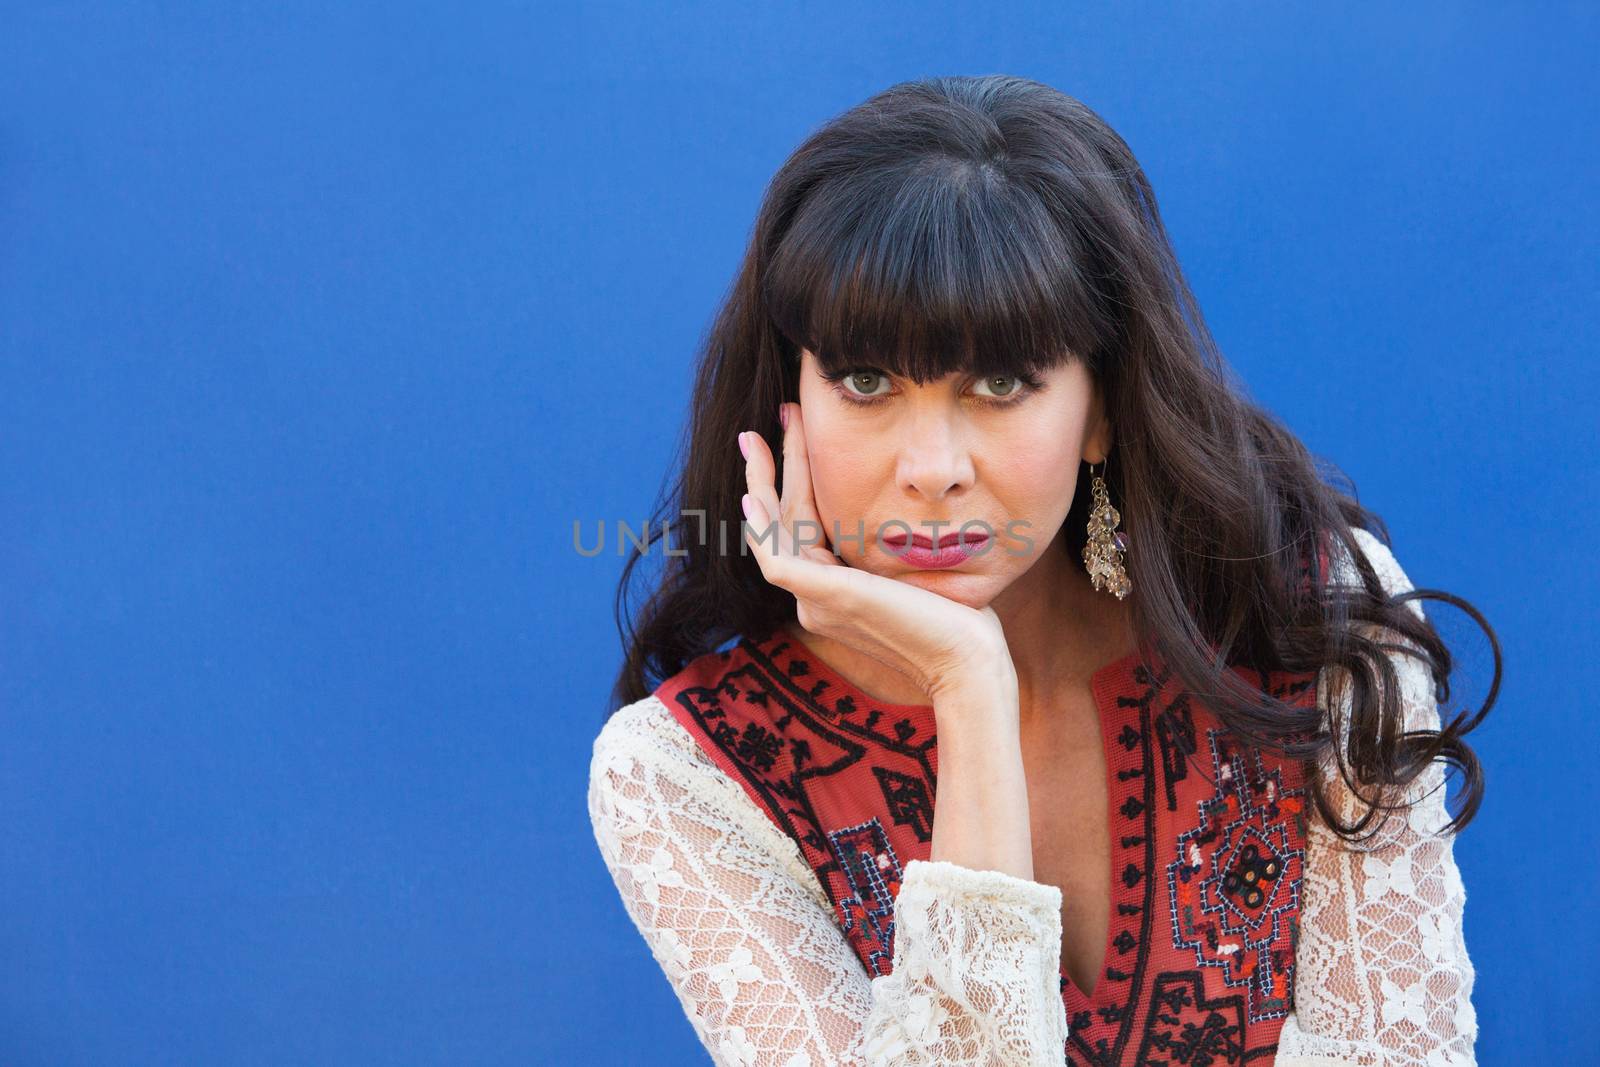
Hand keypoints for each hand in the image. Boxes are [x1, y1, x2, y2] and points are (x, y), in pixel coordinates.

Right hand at [738, 402, 1013, 704]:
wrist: (966, 663)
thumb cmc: (959, 623)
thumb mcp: (917, 573)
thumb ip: (893, 551)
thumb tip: (903, 512)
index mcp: (835, 595)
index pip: (805, 527)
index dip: (796, 479)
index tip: (797, 435)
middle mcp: (816, 601)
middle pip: (785, 520)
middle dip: (777, 466)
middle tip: (775, 418)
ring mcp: (814, 603)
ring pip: (778, 529)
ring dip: (769, 477)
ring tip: (768, 433)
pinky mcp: (821, 598)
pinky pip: (774, 556)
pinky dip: (760, 524)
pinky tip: (754, 491)